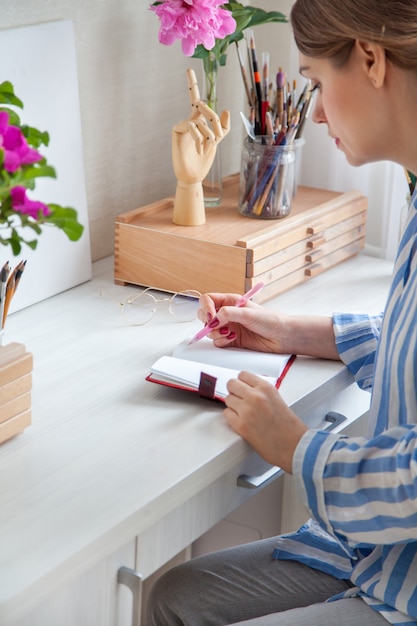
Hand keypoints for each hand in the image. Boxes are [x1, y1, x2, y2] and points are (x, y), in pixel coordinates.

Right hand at [172, 69, 229, 184]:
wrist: (193, 175)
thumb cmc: (204, 160)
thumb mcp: (217, 141)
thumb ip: (223, 127)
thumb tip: (225, 108)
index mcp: (198, 120)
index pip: (194, 99)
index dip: (191, 84)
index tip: (188, 69)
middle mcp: (188, 120)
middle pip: (202, 106)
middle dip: (213, 120)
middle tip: (215, 137)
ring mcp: (182, 125)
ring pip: (201, 120)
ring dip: (209, 135)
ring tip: (207, 148)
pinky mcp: (176, 130)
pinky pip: (192, 126)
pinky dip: (199, 139)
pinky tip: (199, 150)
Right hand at [198, 291, 287, 352]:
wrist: (282, 336)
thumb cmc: (270, 320)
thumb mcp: (248, 313)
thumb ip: (228, 314)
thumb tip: (213, 320)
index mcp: (230, 301)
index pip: (208, 300)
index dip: (206, 308)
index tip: (211, 317)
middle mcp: (227, 313)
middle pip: (205, 315)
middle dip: (207, 322)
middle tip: (216, 327)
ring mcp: (228, 327)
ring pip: (209, 330)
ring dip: (215, 333)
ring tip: (229, 334)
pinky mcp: (230, 340)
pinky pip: (217, 341)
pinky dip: (221, 341)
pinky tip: (232, 339)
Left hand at [224, 370, 307, 472]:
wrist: (295, 446)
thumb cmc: (290, 427)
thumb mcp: (278, 400)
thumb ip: (262, 393)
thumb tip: (248, 391)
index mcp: (266, 388)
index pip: (243, 375)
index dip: (241, 382)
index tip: (241, 387)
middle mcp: (255, 396)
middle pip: (232, 384)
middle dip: (234, 392)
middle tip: (239, 399)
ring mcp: (247, 410)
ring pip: (228, 399)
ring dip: (233, 405)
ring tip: (243, 413)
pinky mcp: (241, 425)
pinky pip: (226, 414)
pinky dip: (231, 417)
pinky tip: (241, 421)